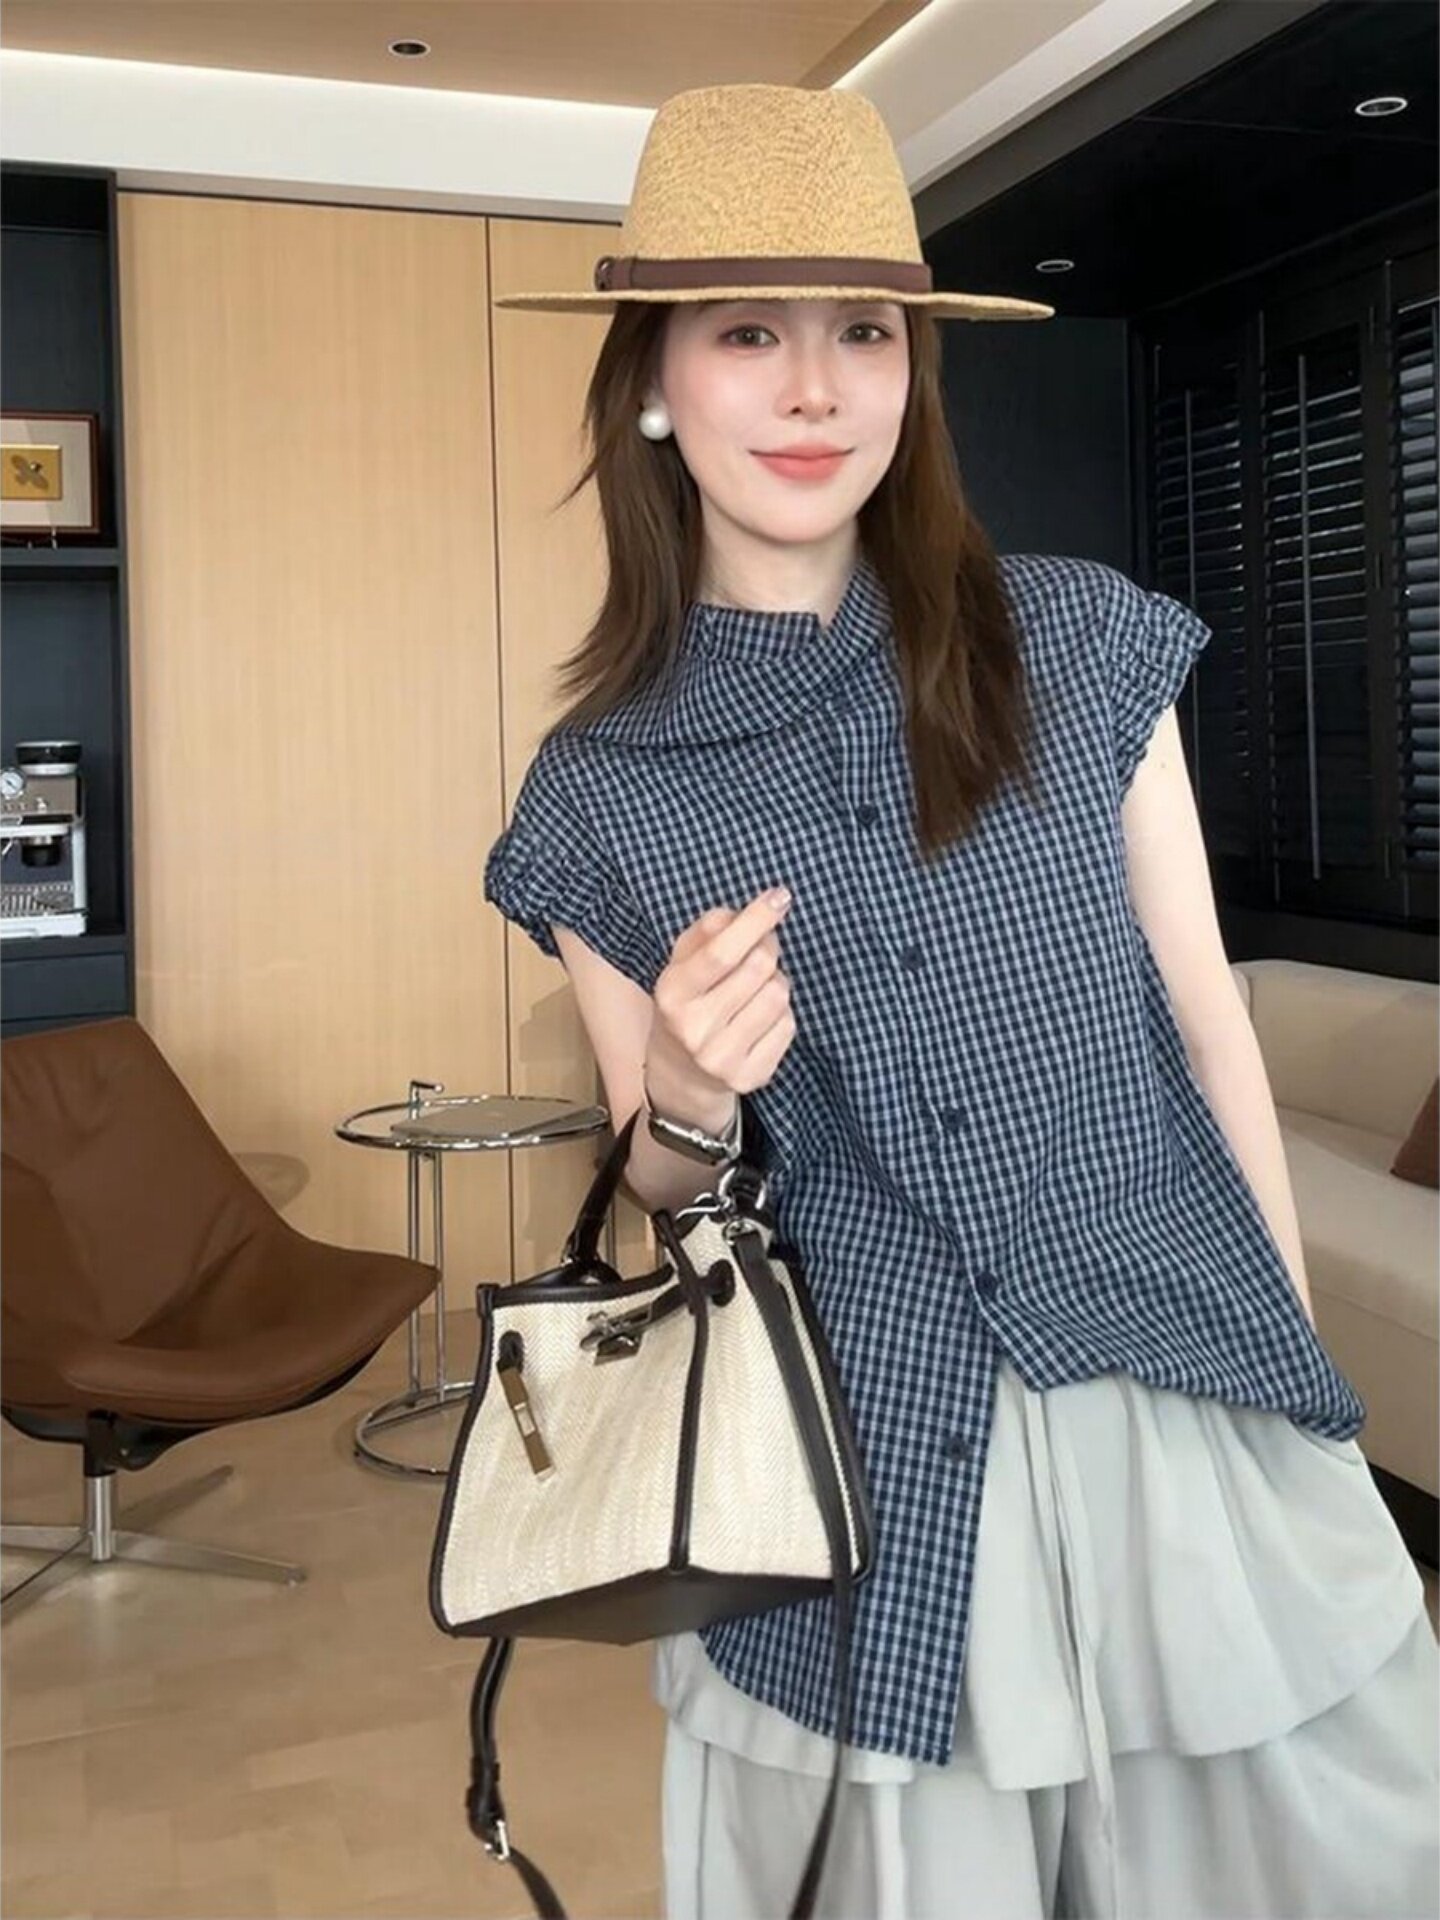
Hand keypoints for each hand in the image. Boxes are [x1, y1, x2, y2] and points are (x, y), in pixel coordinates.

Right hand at [645, 889, 795, 1116]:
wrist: (681, 1075)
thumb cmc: (687, 1004)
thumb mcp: (681, 965)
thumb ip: (705, 933)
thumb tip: (736, 915)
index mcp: (673, 995)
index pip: (720, 953)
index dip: (754, 920)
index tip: (780, 897)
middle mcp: (695, 1030)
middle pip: (758, 968)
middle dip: (768, 946)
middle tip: (764, 944)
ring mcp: (724, 1058)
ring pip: (778, 995)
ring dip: (775, 980)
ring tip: (757, 987)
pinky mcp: (752, 1076)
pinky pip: (788, 1025)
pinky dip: (781, 1012)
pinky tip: (760, 1016)